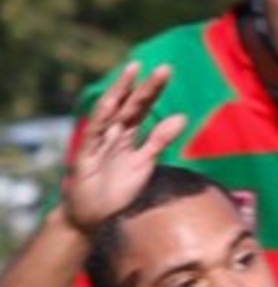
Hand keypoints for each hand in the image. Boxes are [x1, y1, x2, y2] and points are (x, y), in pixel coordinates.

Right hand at [62, 62, 186, 233]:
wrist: (94, 218)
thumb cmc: (120, 191)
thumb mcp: (145, 164)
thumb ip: (160, 140)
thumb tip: (183, 116)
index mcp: (129, 136)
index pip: (143, 107)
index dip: (154, 89)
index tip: (167, 69)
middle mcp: (114, 134)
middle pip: (130, 105)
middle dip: (146, 87)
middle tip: (165, 68)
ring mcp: (99, 142)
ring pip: (111, 111)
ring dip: (122, 91)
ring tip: (134, 70)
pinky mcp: (86, 155)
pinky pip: (95, 132)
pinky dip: (103, 116)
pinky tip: (113, 101)